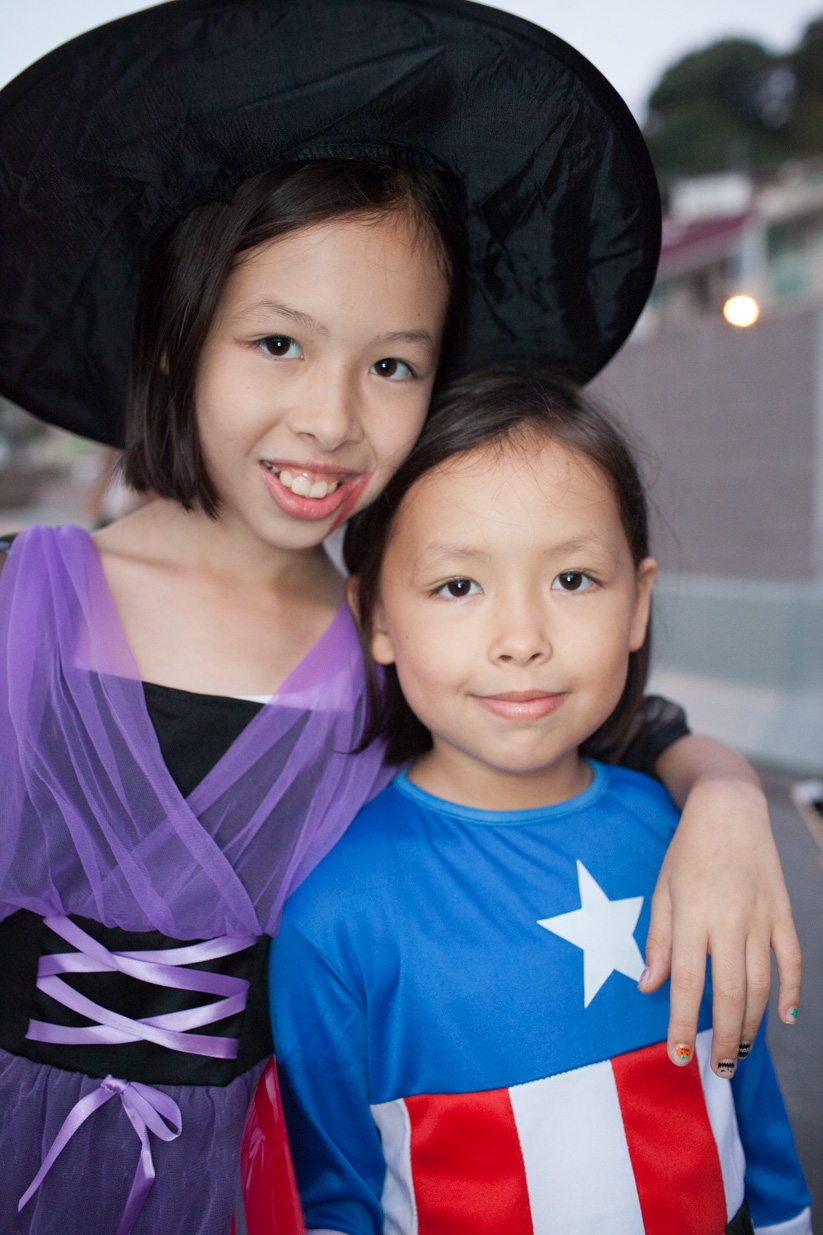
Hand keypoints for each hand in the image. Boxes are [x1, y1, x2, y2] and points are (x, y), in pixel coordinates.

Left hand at [639, 777, 800, 1077]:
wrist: (729, 810)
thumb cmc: (688, 852)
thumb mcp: (662, 891)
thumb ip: (658, 942)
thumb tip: (648, 989)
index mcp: (692, 916)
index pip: (686, 982)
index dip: (682, 1022)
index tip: (677, 1056)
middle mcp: (729, 921)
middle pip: (731, 993)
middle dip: (725, 1037)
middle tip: (718, 1070)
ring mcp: (760, 918)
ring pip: (762, 984)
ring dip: (754, 1024)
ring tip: (741, 1053)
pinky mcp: (782, 912)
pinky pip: (792, 960)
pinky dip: (793, 991)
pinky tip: (785, 1018)